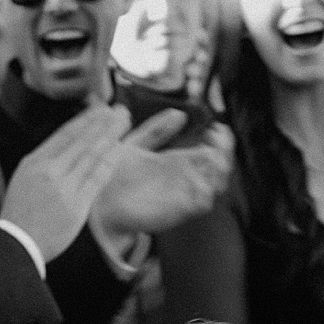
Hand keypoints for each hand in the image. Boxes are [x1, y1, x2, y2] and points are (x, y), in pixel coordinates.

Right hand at [0, 103, 131, 263]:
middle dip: (102, 122)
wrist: (17, 244)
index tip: (99, 109)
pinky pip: (97, 178)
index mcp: (35, 161)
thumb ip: (44, 164)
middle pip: (81, 140)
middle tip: (119, 110)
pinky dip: (109, 161)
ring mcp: (63, 187)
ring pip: (91, 155)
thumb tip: (64, 150)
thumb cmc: (21, 214)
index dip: (85, 119)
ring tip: (124, 122)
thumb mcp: (24, 179)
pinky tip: (120, 149)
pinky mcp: (76, 206)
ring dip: (110, 136)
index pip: (64, 134)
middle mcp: (49, 170)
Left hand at [93, 112, 233, 238]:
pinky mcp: (177, 210)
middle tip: (216, 137)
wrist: (98, 205)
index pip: (209, 152)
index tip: (217, 127)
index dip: (220, 140)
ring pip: (216, 185)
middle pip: (219, 167)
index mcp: (175, 163)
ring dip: (220, 169)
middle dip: (225, 151)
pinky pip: (202, 203)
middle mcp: (182, 179)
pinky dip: (207, 190)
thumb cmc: (112, 176)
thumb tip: (179, 113)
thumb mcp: (134, 144)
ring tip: (212, 154)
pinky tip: (198, 175)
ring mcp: (182, 195)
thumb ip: (156, 130)